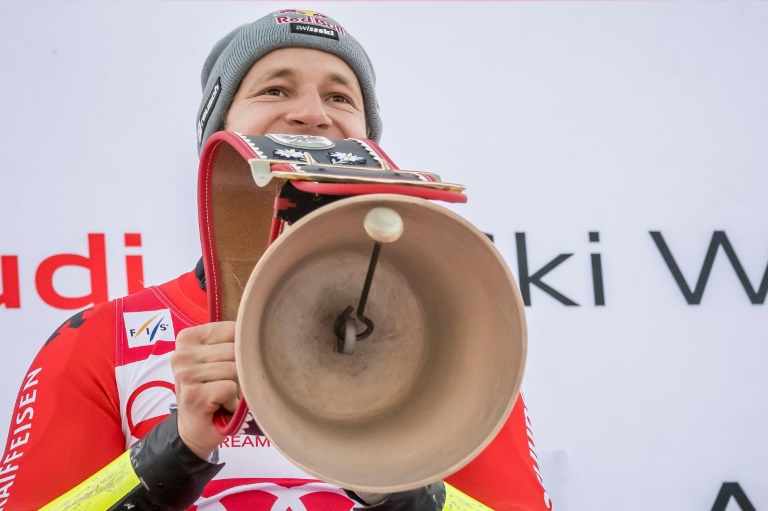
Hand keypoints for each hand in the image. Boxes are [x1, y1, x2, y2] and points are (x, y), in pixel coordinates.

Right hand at [171, 321, 238, 458]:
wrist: (195, 431)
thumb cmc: (212, 391)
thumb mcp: (218, 360)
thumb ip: (232, 343)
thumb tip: (259, 334)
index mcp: (188, 338)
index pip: (233, 329)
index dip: (242, 350)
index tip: (230, 365)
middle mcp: (182, 354)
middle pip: (235, 350)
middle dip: (240, 371)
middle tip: (227, 386)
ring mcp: (185, 374)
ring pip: (235, 369)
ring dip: (237, 388)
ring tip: (224, 396)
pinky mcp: (193, 394)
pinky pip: (230, 388)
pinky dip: (233, 401)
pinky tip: (221, 406)